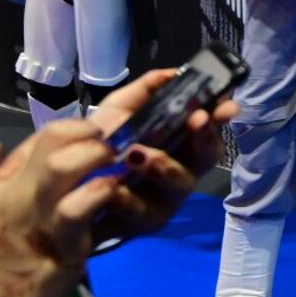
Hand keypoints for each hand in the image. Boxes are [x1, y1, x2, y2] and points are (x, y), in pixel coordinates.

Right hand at [0, 123, 119, 296]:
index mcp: (1, 184)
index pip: (41, 136)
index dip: (75, 124)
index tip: (96, 130)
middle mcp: (19, 194)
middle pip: (54, 141)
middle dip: (90, 131)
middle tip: (114, 139)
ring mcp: (40, 218)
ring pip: (64, 167)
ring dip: (97, 156)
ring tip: (117, 161)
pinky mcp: (62, 246)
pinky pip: (80, 209)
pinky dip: (99, 193)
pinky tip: (113, 191)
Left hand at [86, 69, 239, 240]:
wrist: (70, 186)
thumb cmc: (105, 144)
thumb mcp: (121, 110)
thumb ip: (146, 91)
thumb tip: (173, 72)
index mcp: (181, 145)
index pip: (210, 129)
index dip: (221, 118)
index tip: (225, 106)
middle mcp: (181, 173)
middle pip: (205, 158)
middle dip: (203, 137)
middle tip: (194, 119)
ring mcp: (165, 200)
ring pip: (178, 185)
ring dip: (162, 165)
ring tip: (137, 153)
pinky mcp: (140, 224)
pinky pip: (140, 212)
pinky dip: (128, 198)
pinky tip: (114, 187)